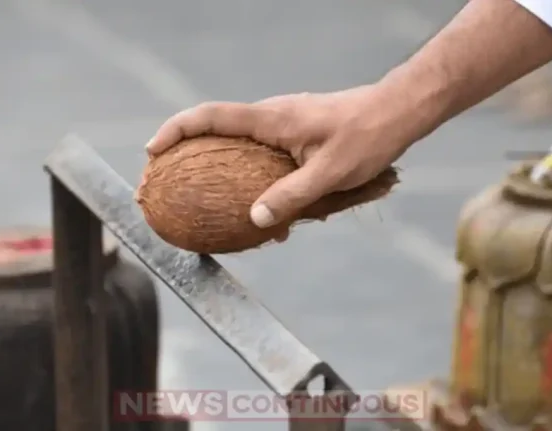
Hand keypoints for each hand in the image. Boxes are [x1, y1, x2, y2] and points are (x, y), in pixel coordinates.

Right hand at [146, 83, 417, 229]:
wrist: (398, 112)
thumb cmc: (368, 137)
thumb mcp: (330, 174)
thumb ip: (291, 197)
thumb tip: (255, 222)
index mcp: (272, 120)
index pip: (211, 117)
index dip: (177, 130)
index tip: (153, 150)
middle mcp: (272, 117)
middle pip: (217, 129)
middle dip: (188, 151)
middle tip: (168, 180)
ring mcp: (284, 124)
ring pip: (242, 145)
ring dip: (224, 169)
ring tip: (217, 206)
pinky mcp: (297, 134)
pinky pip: (264, 154)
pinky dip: (254, 177)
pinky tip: (274, 213)